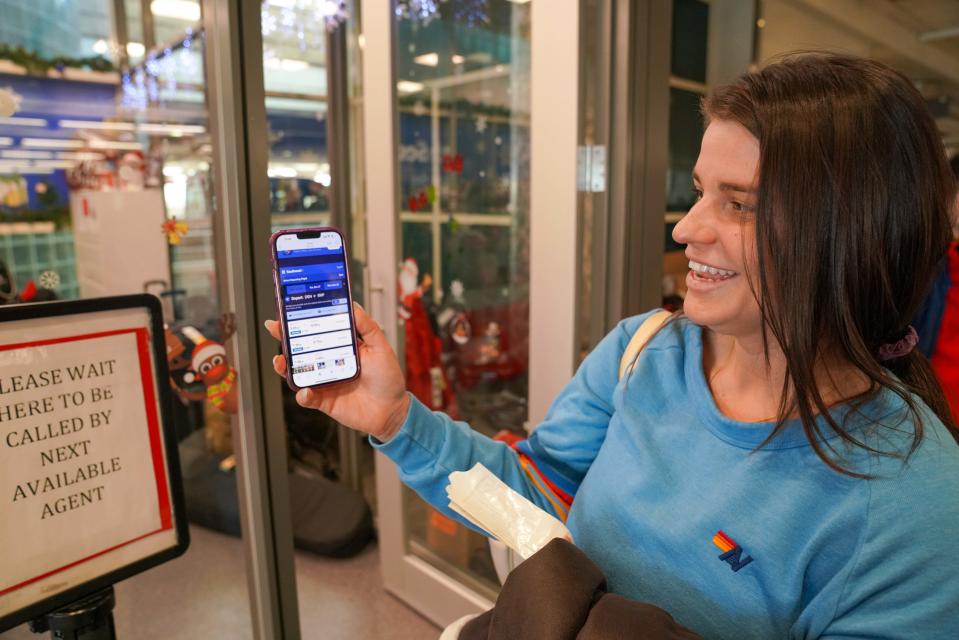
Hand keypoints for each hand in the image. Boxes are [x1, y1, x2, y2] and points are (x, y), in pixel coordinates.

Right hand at [264, 303, 409, 440]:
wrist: (392, 410)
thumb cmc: (388, 378)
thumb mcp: (380, 347)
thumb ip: (366, 326)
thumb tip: (353, 305)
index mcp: (340, 347)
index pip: (317, 330)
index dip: (301, 320)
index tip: (288, 311)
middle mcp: (328, 362)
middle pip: (300, 349)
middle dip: (284, 338)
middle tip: (275, 329)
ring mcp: (324, 381)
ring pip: (297, 372)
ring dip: (285, 366)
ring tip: (281, 361)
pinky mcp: (323, 401)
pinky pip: (307, 397)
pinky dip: (303, 394)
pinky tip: (306, 391)